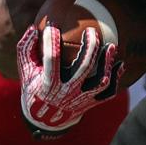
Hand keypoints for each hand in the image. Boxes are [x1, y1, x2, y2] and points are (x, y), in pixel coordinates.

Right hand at [17, 24, 122, 138]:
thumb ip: (25, 49)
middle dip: (90, 47)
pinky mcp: (91, 103)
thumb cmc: (34, 87)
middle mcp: (66, 92)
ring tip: (111, 46)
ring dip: (107, 63)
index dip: (51, 40)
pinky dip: (116, 78)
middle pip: (84, 68)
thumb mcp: (25, 70)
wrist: (44, 120)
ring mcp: (80, 99)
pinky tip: (120, 63)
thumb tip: (33, 28)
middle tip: (91, 31)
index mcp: (48, 84)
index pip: (52, 59)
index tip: (53, 24)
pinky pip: (109, 92)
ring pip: (100, 81)